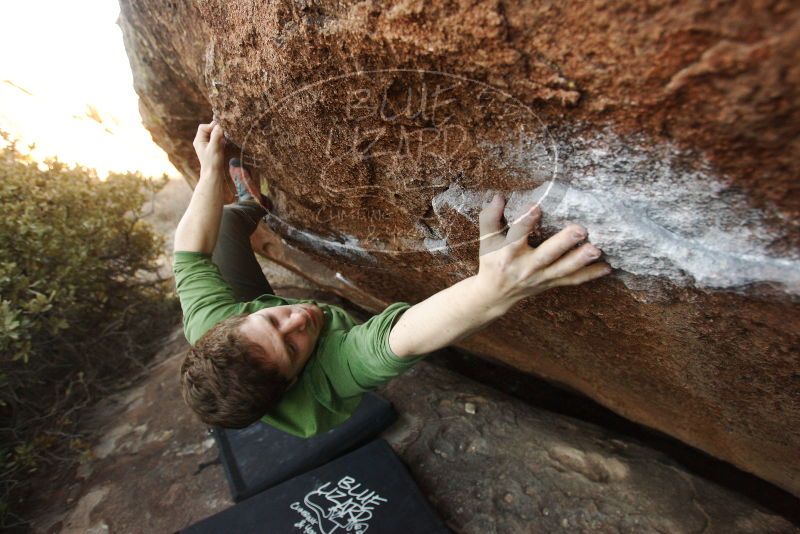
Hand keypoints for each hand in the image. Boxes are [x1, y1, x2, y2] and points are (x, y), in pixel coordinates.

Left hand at [192, 121, 225, 172]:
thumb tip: (219, 125)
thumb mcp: (214, 147)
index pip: (203, 127)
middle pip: (208, 129)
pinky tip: (225, 145)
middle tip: (223, 137)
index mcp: (198, 140)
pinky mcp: (213, 148)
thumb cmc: (212, 162)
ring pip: (213, 134)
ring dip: (220, 136)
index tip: (220, 132)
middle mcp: (201, 142)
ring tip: (223, 142)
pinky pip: (217, 140)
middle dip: (216, 131)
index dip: (211, 127)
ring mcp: (207, 145)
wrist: (213, 175)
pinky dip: (221, 140)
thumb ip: (216, 135)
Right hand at [476, 194, 610, 303]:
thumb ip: (490, 218)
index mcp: (508, 254)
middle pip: (546, 255)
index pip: (516, 236)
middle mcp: (526, 267)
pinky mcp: (551, 283)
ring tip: (597, 250)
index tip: (536, 206)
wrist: (495, 295)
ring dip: (581, 260)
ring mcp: (541, 277)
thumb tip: (500, 197)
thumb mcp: (485, 240)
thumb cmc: (491, 262)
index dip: (525, 221)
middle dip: (563, 243)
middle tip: (580, 230)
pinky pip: (572, 280)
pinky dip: (590, 275)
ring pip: (563, 270)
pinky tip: (607, 267)